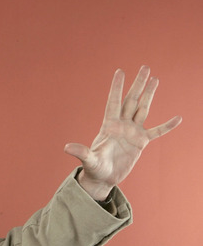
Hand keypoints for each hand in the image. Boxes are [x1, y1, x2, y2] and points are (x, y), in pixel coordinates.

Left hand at [64, 66, 181, 199]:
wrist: (102, 178)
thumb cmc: (94, 169)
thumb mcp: (88, 160)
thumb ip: (81, 152)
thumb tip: (66, 148)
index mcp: (109, 125)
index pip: (114, 101)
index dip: (116, 87)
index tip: (120, 71)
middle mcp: (121, 125)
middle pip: (131, 100)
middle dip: (138, 84)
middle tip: (145, 67)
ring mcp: (132, 132)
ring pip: (143, 109)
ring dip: (149, 94)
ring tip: (155, 79)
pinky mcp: (141, 143)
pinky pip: (157, 131)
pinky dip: (167, 126)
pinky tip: (178, 118)